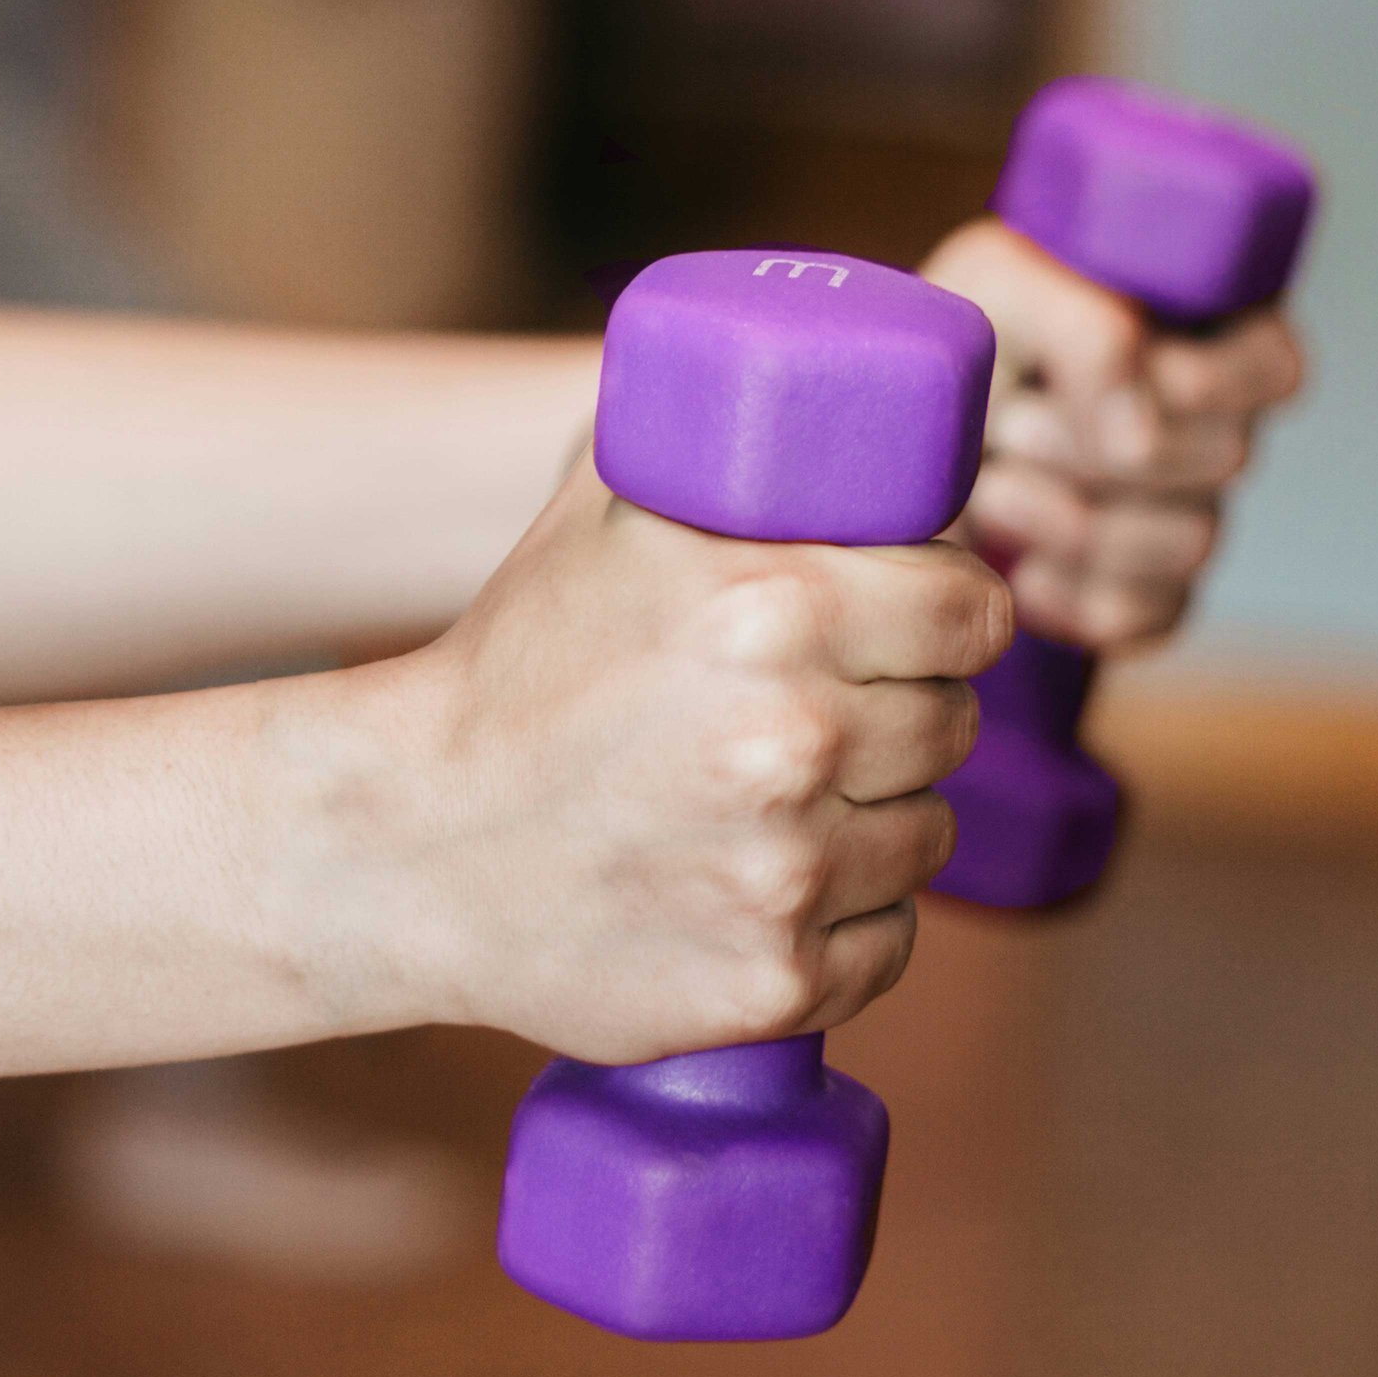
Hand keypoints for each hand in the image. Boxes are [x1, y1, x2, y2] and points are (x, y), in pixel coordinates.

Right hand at [372, 458, 1011, 1062]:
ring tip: (776, 807)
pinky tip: (764, 890)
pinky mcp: (773, 983)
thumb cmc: (511, 669)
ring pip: (927, 838)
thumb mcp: (604, 518)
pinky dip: (846, 923)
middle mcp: (795, 743)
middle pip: (953, 724)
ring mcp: (786, 876)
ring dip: (876, 820)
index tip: (916, 631)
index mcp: (774, 610)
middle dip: (902, 713)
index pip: (974, 613)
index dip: (949, 617)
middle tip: (821, 717)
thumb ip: (721, 444)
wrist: (403, 843)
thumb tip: (831, 394)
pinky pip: (888, 944)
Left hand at [922, 219, 1306, 650]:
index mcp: (1205, 333)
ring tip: (989, 487)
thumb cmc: (949, 350)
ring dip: (1066, 518)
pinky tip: (1009, 564)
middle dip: (1093, 446)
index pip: (1273, 370)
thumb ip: (1086, 330)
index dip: (1192, 380)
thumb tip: (1141, 438)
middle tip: (1007, 428)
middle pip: (1225, 458)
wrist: (878, 451)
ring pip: (1189, 543)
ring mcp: (1182, 519)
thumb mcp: (997, 287)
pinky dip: (1061, 593)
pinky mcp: (1138, 598)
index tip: (1090, 372)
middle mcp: (1211, 429)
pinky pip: (1139, 616)